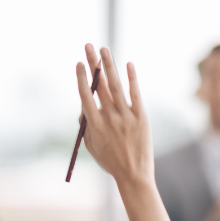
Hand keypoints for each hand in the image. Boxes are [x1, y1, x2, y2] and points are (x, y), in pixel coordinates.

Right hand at [77, 44, 151, 187]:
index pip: (85, 95)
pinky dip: (132, 79)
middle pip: (99, 85)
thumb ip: (86, 125)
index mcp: (94, 124)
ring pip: (116, 85)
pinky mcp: (141, 117)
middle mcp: (109, 117)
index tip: (78, 63)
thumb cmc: (110, 160)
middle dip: (92, 64)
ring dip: (109, 65)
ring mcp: (126, 116)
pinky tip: (129, 65)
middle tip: (88, 46)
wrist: (133, 174)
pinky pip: (136, 94)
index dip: (81, 77)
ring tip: (104, 49)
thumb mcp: (91, 145)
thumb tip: (84, 106)